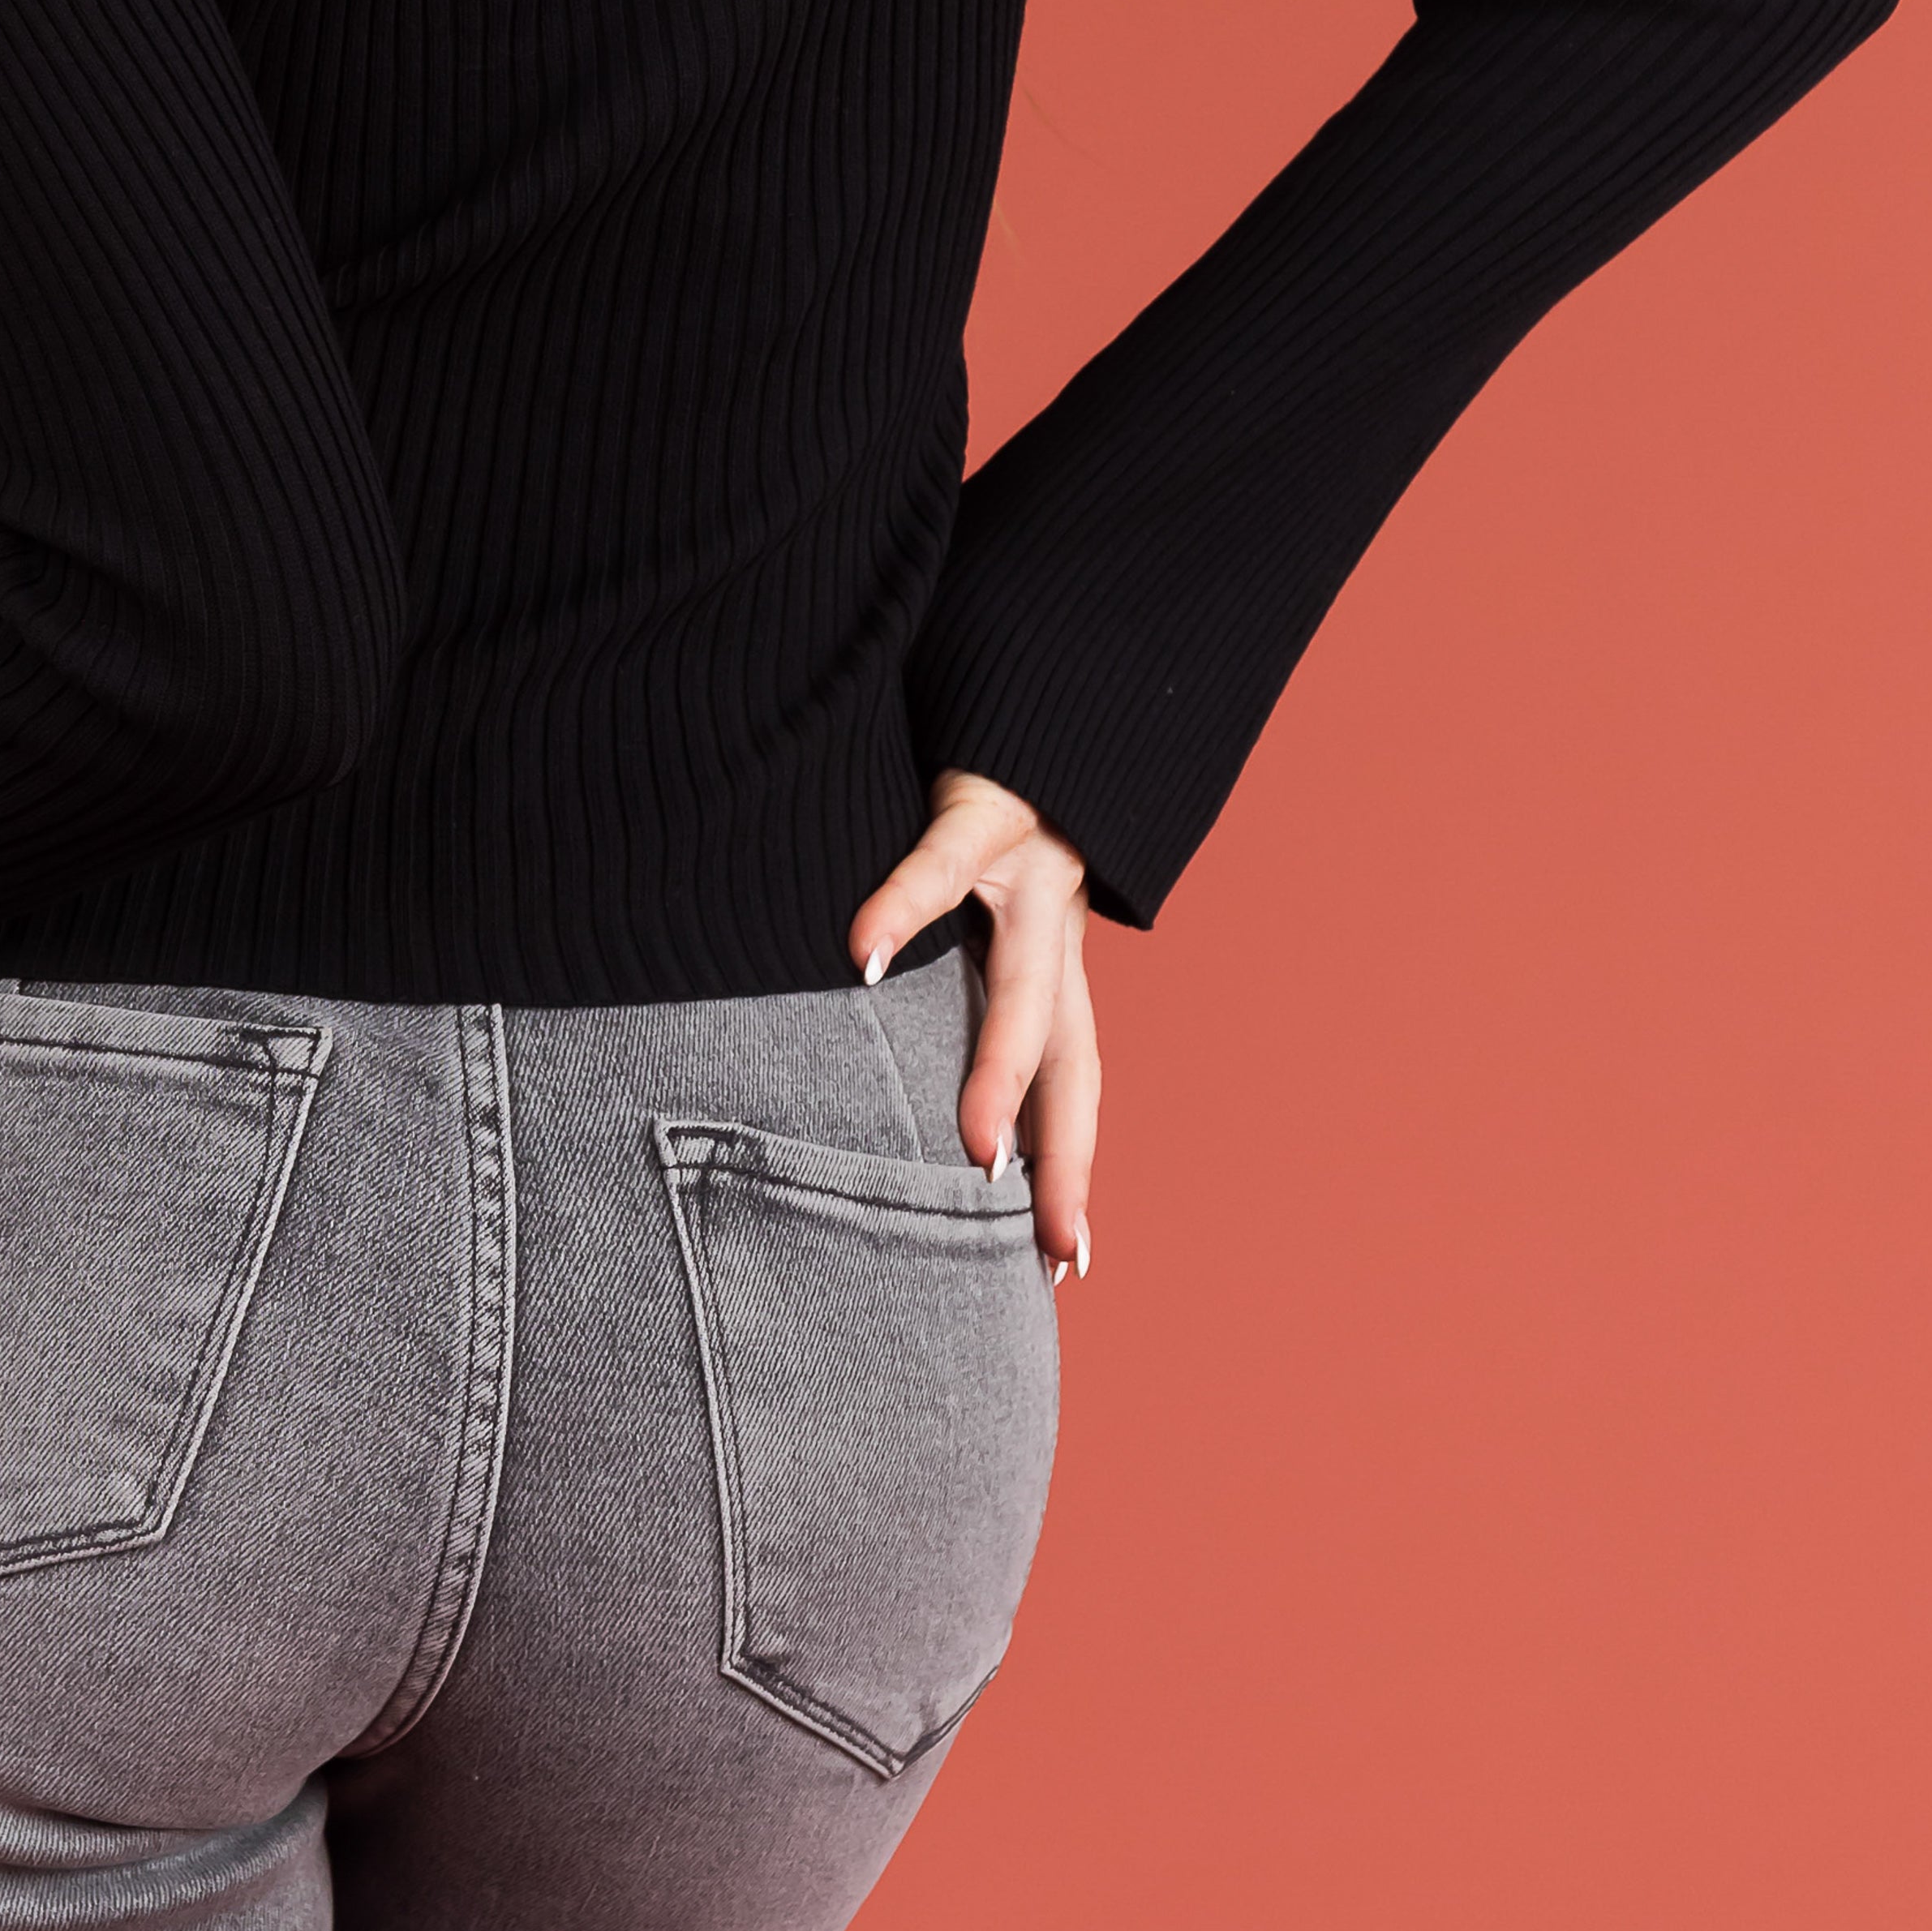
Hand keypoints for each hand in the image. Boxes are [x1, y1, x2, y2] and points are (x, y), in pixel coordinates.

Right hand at [849, 769, 1097, 1285]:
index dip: (1072, 1165)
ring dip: (1004, 1070)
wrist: (1028, 666)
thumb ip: (946, 964)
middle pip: (1071, 1058)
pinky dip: (899, 907)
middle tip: (1051, 1248)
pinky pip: (939, 861)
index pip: (1072, 1077)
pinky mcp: (983, 800)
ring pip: (1028, 983)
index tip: (1065, 1264)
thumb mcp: (975, 887)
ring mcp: (1031, 864)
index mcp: (1051, 950)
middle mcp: (1056, 921)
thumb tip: (872, 1050)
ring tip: (979, 1148)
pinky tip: (859, 952)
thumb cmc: (977, 785)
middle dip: (1063, 1154)